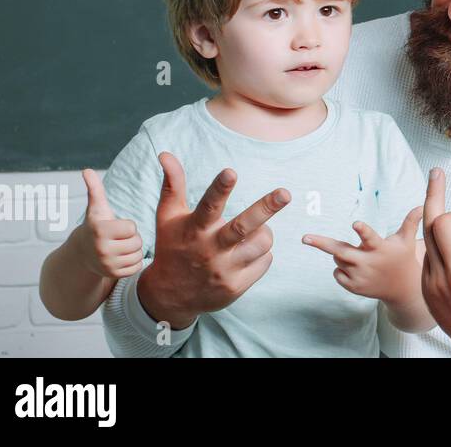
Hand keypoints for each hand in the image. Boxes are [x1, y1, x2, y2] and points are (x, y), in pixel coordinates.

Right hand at [73, 168, 143, 279]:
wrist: (82, 254)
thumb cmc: (96, 226)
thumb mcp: (96, 208)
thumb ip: (95, 189)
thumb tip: (86, 170)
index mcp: (99, 231)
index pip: (131, 227)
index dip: (127, 226)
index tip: (116, 227)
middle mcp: (101, 249)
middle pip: (137, 241)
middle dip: (132, 238)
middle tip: (119, 238)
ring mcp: (106, 264)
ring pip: (138, 254)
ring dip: (133, 250)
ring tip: (120, 247)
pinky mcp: (113, 275)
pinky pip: (137, 267)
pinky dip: (133, 262)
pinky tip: (122, 257)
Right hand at [136, 152, 289, 330]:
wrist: (169, 296)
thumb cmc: (172, 247)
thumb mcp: (168, 217)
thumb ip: (173, 185)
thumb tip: (165, 154)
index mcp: (194, 229)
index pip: (208, 206)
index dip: (220, 188)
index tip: (231, 172)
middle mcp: (210, 249)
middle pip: (243, 226)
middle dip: (266, 208)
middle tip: (285, 193)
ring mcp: (224, 270)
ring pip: (262, 243)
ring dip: (264, 233)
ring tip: (253, 232)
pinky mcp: (236, 286)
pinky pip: (265, 261)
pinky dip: (261, 254)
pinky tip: (246, 255)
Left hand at [303, 206, 423, 306]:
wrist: (402, 289)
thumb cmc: (403, 258)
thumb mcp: (407, 239)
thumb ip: (411, 221)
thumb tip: (420, 205)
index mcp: (380, 248)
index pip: (370, 237)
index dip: (362, 231)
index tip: (355, 223)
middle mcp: (368, 262)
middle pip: (340, 251)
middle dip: (322, 244)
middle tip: (304, 237)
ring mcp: (359, 276)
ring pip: (338, 259)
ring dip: (342, 254)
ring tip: (359, 255)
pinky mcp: (353, 287)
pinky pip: (337, 273)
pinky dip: (341, 268)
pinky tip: (356, 268)